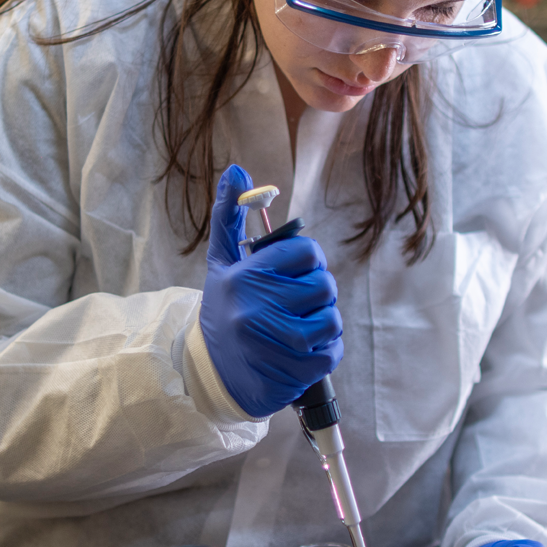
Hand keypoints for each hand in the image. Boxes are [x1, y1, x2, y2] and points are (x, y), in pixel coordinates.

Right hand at [199, 165, 342, 417]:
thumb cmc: (224, 311)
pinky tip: (302, 350)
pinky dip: (326, 350)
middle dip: (316, 292)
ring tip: (298, 326)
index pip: (306, 251)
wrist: (212, 375)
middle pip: (324, 284)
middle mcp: (259, 308)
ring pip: (332, 318)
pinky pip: (333, 350)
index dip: (308, 260)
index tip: (296, 271)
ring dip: (323, 322)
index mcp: (244, 276)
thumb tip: (237, 171)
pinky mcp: (294, 371)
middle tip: (296, 301)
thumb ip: (230, 217)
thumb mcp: (221, 264)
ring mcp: (278, 342)